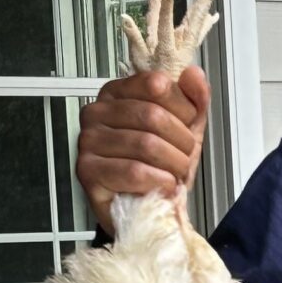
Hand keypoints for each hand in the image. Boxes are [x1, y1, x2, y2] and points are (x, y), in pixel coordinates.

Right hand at [75, 65, 210, 229]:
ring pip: (146, 144)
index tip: (187, 126)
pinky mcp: (87, 170)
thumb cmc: (159, 166)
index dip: (182, 108)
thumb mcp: (185, 129)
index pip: (156, 84)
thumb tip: (193, 75)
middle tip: (184, 158)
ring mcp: (88, 140)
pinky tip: (162, 185)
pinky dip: (159, 181)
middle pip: (153, 115)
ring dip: (173, 165)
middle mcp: (97, 112)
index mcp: (118, 93)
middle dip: (181, 142)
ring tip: (174, 174)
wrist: (146, 208)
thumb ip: (194, 100)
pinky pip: (134, 172)